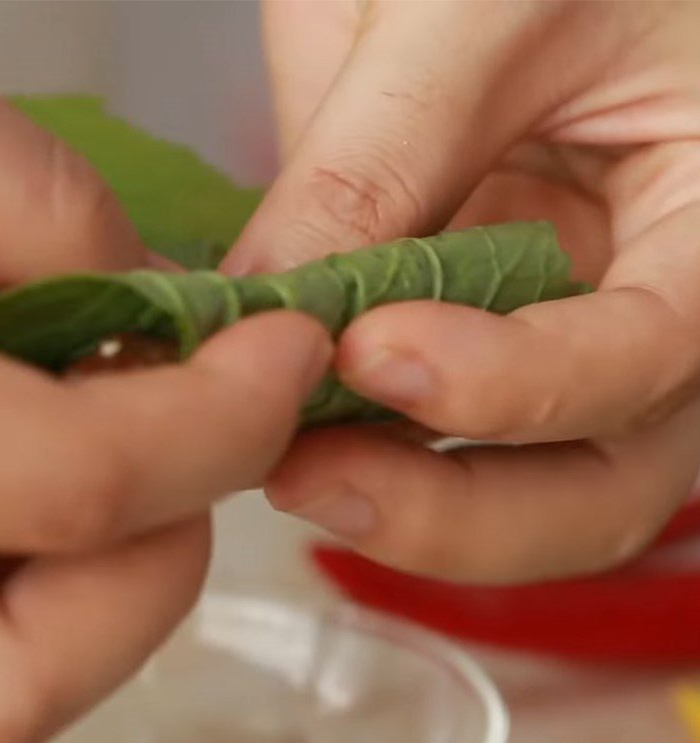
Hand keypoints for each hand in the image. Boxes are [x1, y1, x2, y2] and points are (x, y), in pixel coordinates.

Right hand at [0, 43, 329, 742]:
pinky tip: (41, 457)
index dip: (223, 422)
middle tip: (190, 431)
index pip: (71, 487)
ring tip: (112, 437)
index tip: (287, 349)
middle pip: (16, 686)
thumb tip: (154, 322)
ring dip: (108, 577)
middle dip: (155, 556)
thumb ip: (31, 208)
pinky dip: (48, 570)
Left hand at [224, 1, 699, 582]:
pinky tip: (302, 431)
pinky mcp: (503, 340)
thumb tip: (263, 305)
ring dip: (412, 507)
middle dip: (454, 511)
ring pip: (530, 490)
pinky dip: (381, 454)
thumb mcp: (474, 12)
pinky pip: (454, 438)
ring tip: (292, 471)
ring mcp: (577, 338)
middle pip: (601, 484)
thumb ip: (373, 164)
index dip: (512, 383)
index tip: (371, 354)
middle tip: (309, 483)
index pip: (649, 356)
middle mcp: (660, 311)